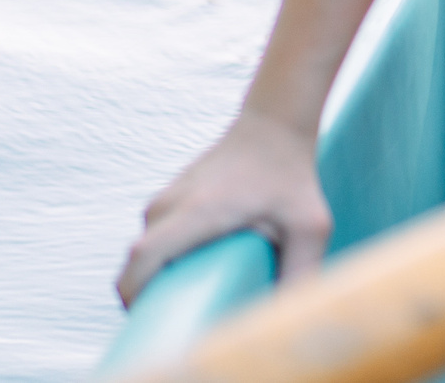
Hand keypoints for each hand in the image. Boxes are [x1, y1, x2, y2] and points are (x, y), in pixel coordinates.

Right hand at [117, 109, 329, 305]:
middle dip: (152, 294)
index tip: (155, 319)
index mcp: (197, 212)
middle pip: (137, 265)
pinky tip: (199, 266)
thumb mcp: (309, 226)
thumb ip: (302, 270)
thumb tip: (286, 316)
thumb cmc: (293, 178)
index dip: (135, 296)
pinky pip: (154, 241)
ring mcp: (163, 200)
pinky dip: (168, 259)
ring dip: (163, 274)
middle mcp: (169, 205)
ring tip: (203, 283)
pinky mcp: (165, 201)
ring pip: (146, 254)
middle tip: (192, 308)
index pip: (141, 259)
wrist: (275, 126)